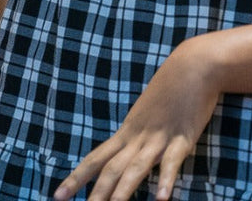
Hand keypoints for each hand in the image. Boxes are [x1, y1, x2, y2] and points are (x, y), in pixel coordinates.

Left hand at [53, 38, 219, 200]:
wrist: (193, 64)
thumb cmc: (171, 86)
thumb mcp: (147, 111)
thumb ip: (139, 132)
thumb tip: (129, 149)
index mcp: (128, 130)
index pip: (96, 158)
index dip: (77, 177)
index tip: (58, 196)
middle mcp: (138, 136)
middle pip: (112, 169)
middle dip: (96, 194)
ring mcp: (159, 137)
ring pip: (136, 168)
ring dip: (123, 192)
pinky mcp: (182, 137)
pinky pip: (172, 161)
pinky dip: (166, 180)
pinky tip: (161, 198)